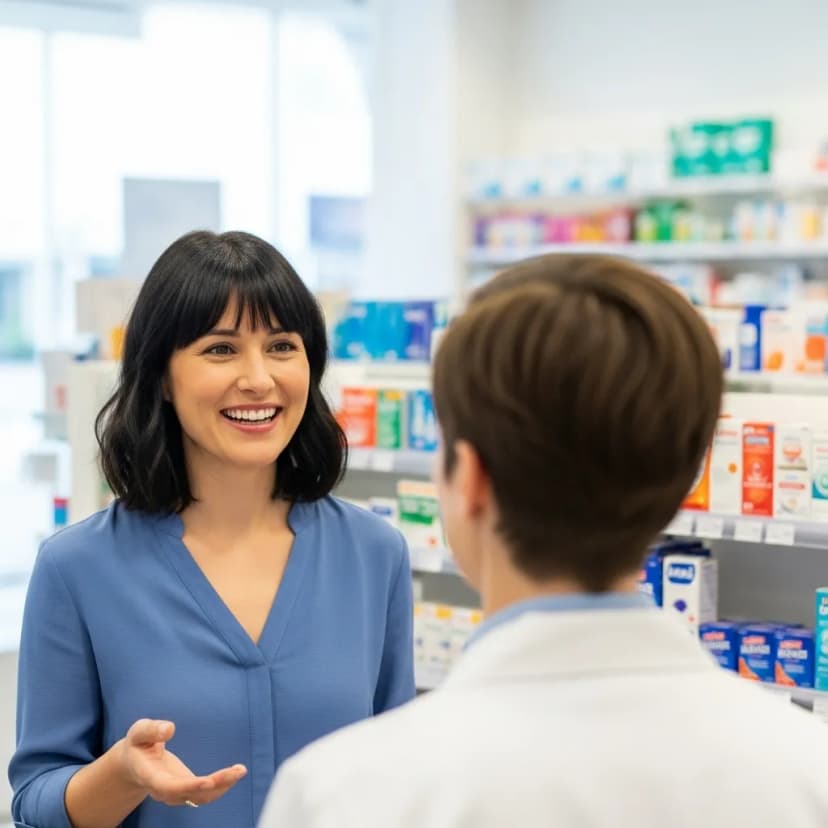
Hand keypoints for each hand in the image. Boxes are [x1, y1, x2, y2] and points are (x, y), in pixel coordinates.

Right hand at [120, 719, 246, 807]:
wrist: (134, 763)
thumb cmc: (138, 744)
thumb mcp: (139, 732)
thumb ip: (151, 730)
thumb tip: (170, 729)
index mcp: (150, 776)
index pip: (169, 787)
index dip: (188, 786)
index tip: (209, 781)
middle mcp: (164, 790)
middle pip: (190, 795)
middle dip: (215, 785)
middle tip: (237, 771)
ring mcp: (176, 793)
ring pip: (201, 798)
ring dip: (223, 786)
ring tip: (240, 770)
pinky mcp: (186, 790)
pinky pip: (205, 794)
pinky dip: (221, 785)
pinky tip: (235, 772)